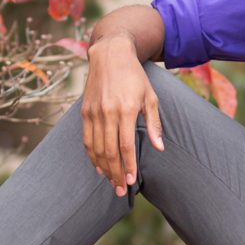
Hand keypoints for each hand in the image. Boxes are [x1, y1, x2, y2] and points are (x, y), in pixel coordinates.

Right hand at [82, 33, 162, 195]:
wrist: (110, 55)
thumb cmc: (135, 77)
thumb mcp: (150, 97)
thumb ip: (154, 124)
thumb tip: (159, 148)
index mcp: (126, 109)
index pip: (125, 145)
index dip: (128, 165)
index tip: (131, 181)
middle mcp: (108, 112)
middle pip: (109, 151)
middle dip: (115, 173)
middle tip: (120, 190)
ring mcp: (94, 112)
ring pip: (96, 148)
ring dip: (103, 168)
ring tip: (111, 182)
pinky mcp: (85, 111)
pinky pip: (86, 139)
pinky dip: (91, 156)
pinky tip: (98, 167)